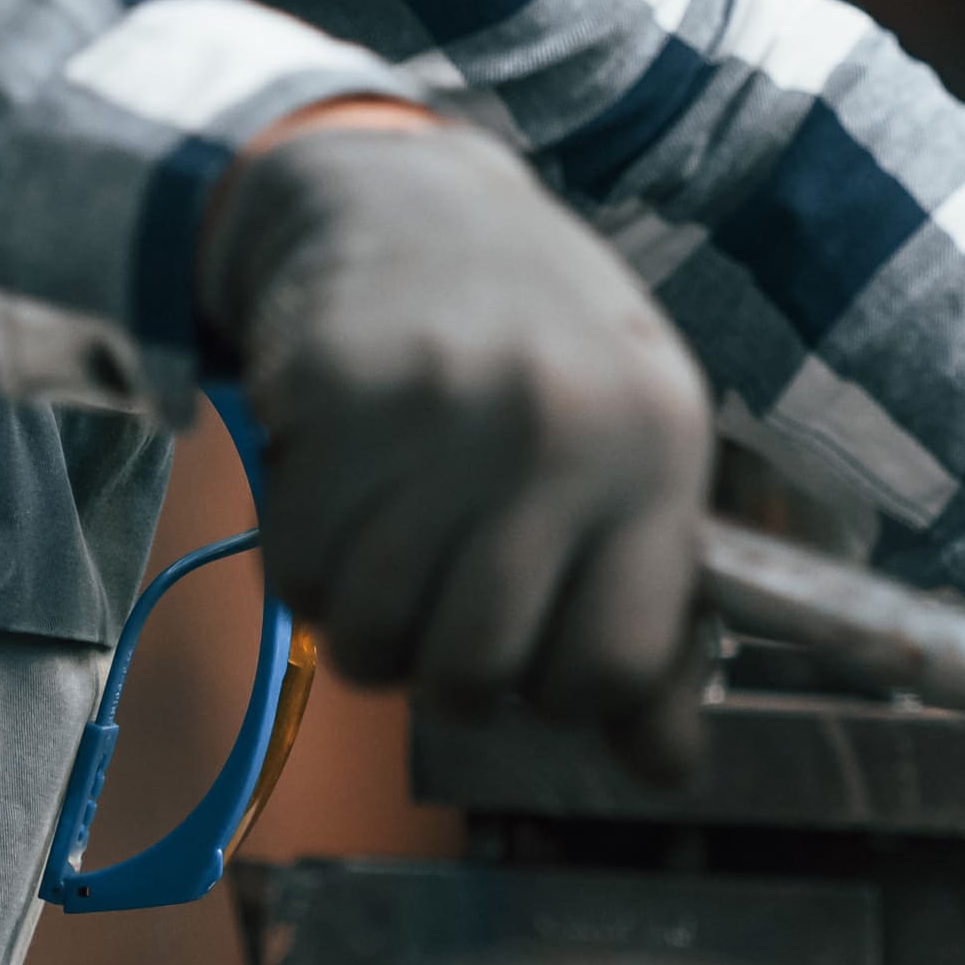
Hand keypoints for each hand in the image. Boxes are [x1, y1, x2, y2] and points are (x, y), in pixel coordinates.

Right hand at [201, 110, 716, 780]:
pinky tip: (338, 497)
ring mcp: (442, 410)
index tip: (543, 649)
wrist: (401, 195)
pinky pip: (297, 577)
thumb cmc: (537, 342)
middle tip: (446, 598)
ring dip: (369, 624)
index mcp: (656, 447)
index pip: (616, 669)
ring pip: (375, 643)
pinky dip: (305, 567)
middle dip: (451, 670)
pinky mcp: (334, 396)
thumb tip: (668, 769)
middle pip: (478, 675)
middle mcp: (558, 428)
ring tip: (392, 544)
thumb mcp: (631, 449)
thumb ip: (654, 611)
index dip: (567, 692)